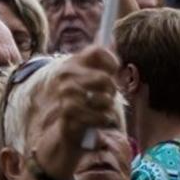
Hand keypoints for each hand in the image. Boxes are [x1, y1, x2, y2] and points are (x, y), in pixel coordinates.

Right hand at [30, 46, 119, 177]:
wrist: (65, 130)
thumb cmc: (84, 103)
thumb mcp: (90, 82)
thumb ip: (102, 66)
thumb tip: (112, 49)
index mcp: (71, 63)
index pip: (97, 51)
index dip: (111, 60)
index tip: (114, 70)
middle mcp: (65, 75)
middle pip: (104, 78)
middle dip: (112, 91)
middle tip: (107, 97)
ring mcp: (65, 93)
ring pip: (104, 99)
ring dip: (109, 108)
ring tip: (102, 110)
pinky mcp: (69, 113)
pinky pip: (100, 116)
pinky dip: (104, 120)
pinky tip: (100, 120)